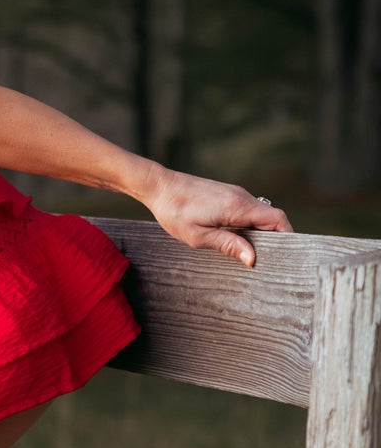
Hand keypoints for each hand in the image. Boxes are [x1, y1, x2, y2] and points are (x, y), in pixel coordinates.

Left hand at [142, 168, 292, 265]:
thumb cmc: (175, 211)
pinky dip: (250, 225)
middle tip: (268, 261)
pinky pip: (248, 210)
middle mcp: (241, 197)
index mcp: (238, 206)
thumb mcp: (199, 236)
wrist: (159, 186)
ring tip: (253, 253)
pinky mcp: (227, 194)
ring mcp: (235, 194)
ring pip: (261, 215)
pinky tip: (238, 239)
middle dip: (275, 239)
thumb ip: (228, 245)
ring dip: (261, 233)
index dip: (287, 237)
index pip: (278, 220)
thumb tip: (252, 258)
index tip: (285, 255)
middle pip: (273, 218)